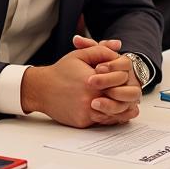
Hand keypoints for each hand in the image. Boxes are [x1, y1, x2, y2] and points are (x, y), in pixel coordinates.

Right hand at [21, 43, 135, 127]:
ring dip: (119, 108)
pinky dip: (108, 116)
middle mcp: (90, 99)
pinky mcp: (83, 123)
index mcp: (92, 81)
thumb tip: (118, 45)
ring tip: (122, 101)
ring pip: (113, 114)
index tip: (123, 77)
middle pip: (119, 100)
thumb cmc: (61, 71)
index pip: (119, 81)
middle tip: (128, 92)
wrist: (41, 89)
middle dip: (124, 96)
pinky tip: (111, 110)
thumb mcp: (80, 55)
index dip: (123, 79)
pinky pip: (101, 122)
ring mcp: (87, 113)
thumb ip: (101, 49)